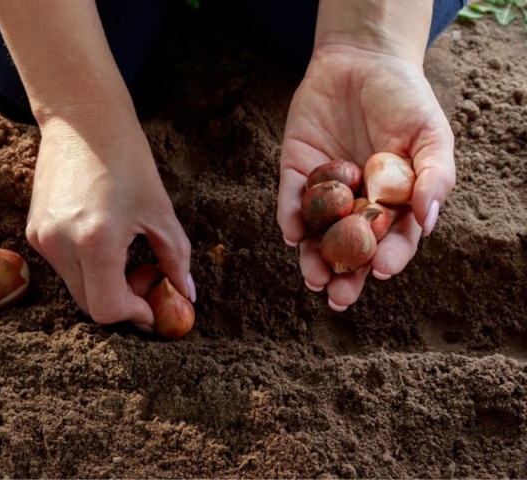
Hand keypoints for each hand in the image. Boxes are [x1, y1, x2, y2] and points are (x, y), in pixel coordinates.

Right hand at [26, 109, 192, 328]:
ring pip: (76, 287)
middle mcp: (60, 244)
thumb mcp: (160, 210)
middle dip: (121, 301)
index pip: (107, 309)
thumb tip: (186, 295)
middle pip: (90, 306)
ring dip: (104, 284)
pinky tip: (101, 236)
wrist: (81, 118)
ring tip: (124, 250)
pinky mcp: (33, 231)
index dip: (134, 315)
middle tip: (145, 274)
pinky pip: (63, 267)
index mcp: (95, 241)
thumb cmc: (127, 158)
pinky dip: (86, 266)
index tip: (153, 305)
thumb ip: (175, 259)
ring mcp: (41, 239)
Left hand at [276, 45, 454, 310]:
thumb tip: (430, 222)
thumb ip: (433, 175)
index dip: (389, 257)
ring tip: (314, 278)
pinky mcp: (295, 172)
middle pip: (351, 248)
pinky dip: (290, 217)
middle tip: (338, 298)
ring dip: (313, 258)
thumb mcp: (430, 134)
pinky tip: (292, 234)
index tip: (383, 271)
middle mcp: (357, 204)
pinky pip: (291, 200)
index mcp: (394, 202)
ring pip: (317, 234)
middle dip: (346, 274)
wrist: (361, 61)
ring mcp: (325, 191)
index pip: (393, 239)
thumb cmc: (405, 99)